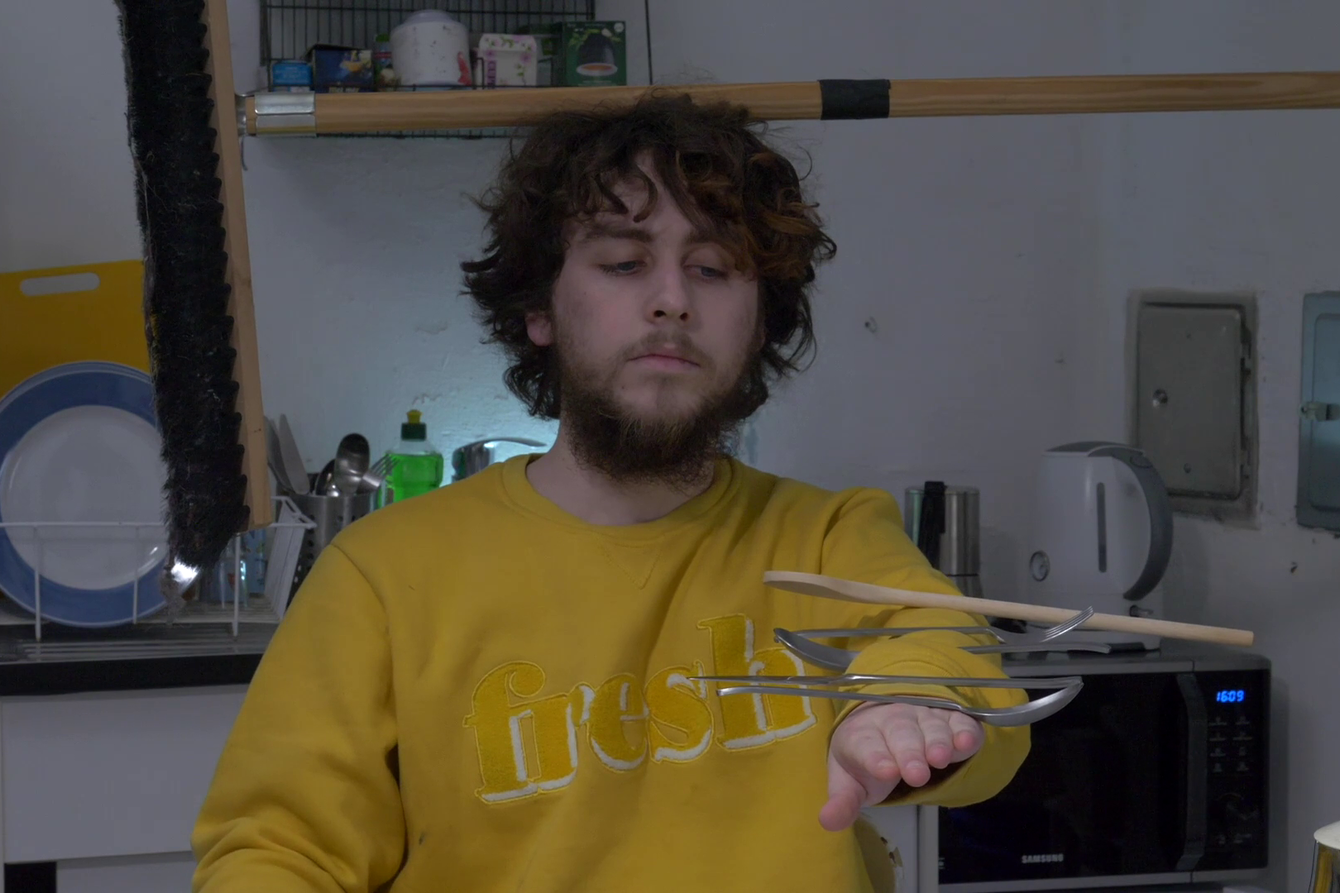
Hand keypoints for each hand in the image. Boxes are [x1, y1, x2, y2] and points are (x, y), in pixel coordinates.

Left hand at [821, 703, 982, 831]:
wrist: (882, 724)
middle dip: (909, 753)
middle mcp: (891, 721)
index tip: (884, 772)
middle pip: (900, 734)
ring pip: (930, 727)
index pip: (866, 745)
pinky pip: (958, 722)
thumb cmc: (865, 760)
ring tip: (940, 759)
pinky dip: (964, 731)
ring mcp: (921, 717)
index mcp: (861, 736)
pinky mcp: (949, 720)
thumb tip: (827, 821)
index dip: (875, 758)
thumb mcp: (850, 782)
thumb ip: (843, 802)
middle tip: (917, 774)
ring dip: (937, 741)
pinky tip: (967, 743)